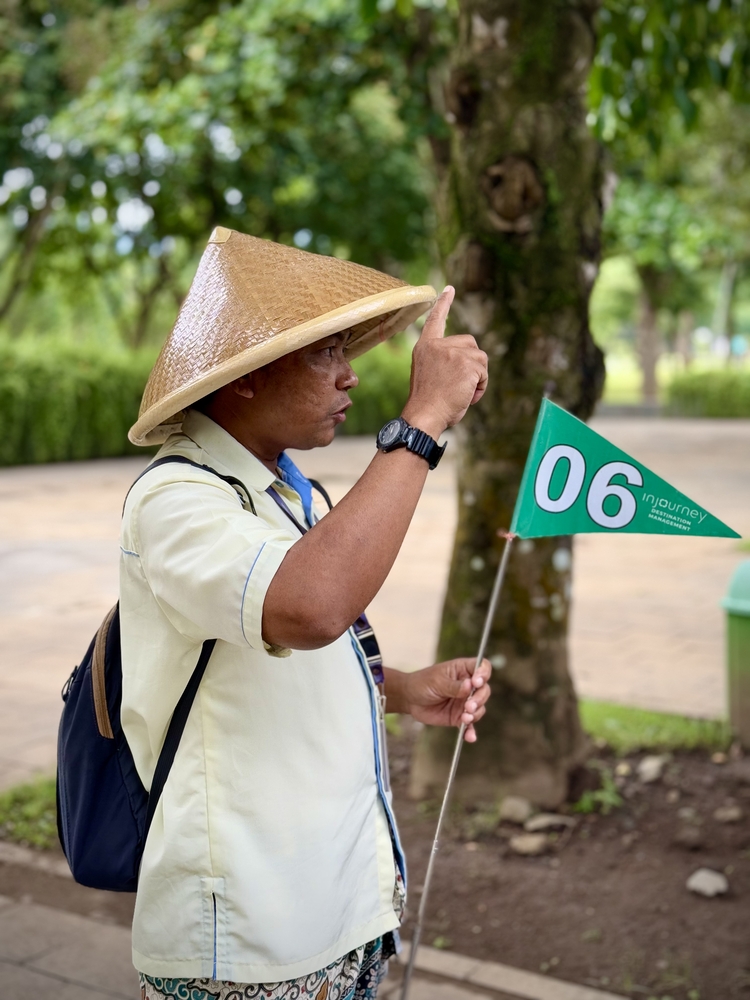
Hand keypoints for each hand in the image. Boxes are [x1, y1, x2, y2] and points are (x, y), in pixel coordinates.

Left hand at [394, 658, 491, 742]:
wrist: (409, 699)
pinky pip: (470, 724)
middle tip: (468, 706)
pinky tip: (470, 737)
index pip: (482, 667)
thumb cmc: (422, 683)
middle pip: (484, 690)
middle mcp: (468, 686)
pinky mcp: (459, 716)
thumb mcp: (437, 682)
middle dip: (479, 698)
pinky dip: (471, 731)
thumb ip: (454, 686)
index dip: (483, 673)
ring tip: (465, 718)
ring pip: (480, 707)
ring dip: (475, 713)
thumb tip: (470, 685)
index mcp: (463, 670)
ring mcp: (465, 701)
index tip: (476, 682)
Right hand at [401, 286, 488, 437]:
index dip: (443, 304)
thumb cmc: (428, 403)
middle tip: (459, 385)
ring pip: (480, 358)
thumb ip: (444, 361)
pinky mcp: (466, 363)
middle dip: (471, 363)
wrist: (424, 415)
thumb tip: (468, 363)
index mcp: (425, 347)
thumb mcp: (430, 374)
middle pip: (469, 343)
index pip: (435, 320)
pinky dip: (481, 386)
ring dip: (477, 377)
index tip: (449, 289)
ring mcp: (452, 352)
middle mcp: (438, 345)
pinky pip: (484, 372)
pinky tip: (467, 395)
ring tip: (461, 392)